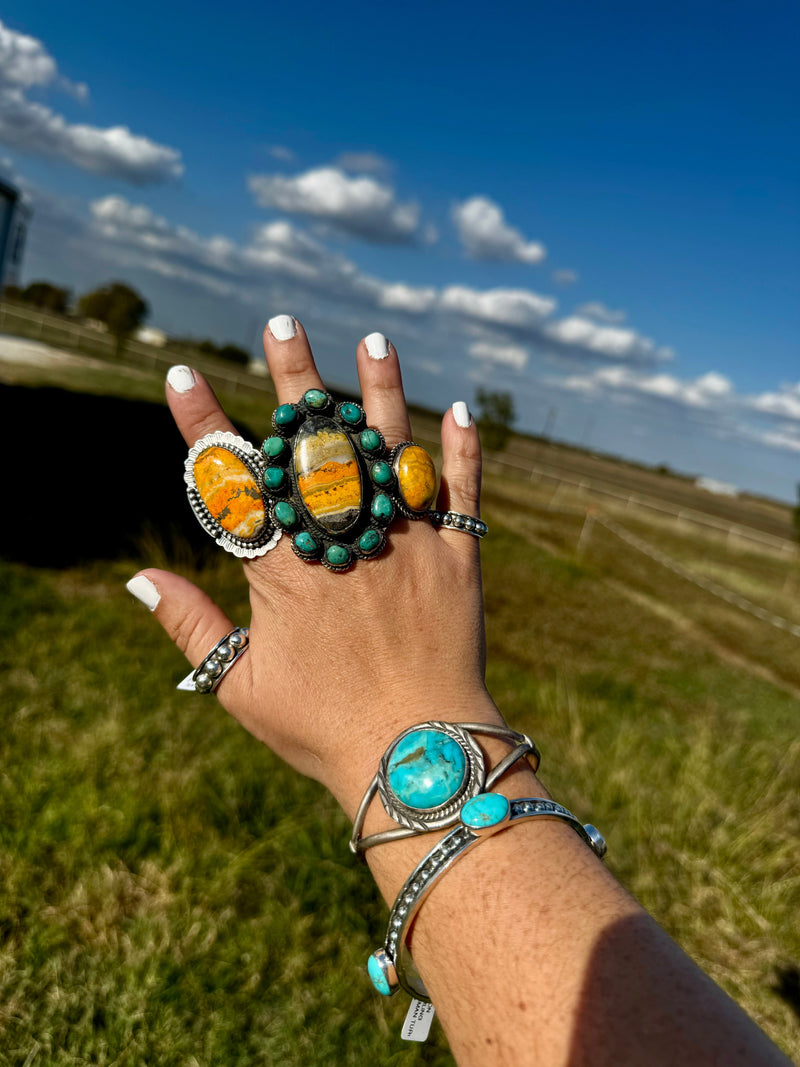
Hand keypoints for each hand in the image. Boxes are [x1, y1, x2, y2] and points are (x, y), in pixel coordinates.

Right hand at [128, 319, 500, 818]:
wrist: (418, 754)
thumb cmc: (321, 727)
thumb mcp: (239, 687)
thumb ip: (191, 627)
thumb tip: (137, 578)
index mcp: (285, 570)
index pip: (235, 481)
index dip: (204, 425)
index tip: (181, 374)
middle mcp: (346, 541)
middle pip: (314, 447)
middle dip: (294, 380)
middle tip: (283, 324)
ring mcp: (407, 545)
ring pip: (391, 452)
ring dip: (382, 393)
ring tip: (373, 342)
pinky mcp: (458, 560)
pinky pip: (462, 494)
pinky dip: (464, 451)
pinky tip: (462, 410)